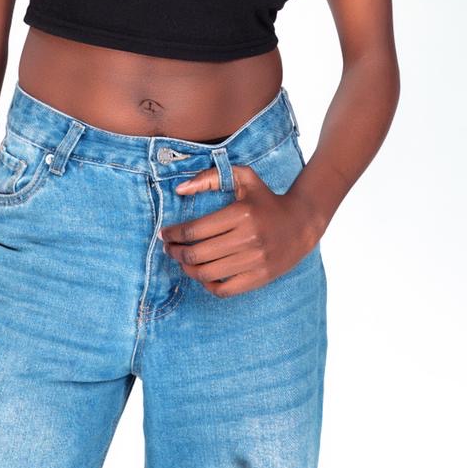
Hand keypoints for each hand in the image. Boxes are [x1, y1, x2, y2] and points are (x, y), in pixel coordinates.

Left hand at [159, 163, 316, 297]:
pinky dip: (208, 285)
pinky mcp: (260, 277)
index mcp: (241, 214)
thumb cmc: (266, 199)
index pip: (195, 230)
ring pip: (207, 274)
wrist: (301, 223)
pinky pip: (224, 290)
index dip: (174, 234)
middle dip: (175, 252)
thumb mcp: (243, 177)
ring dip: (187, 268)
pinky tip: (203, 275)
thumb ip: (210, 177)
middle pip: (197, 254)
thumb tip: (180, 190)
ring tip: (182, 260)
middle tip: (169, 248)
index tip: (165, 234)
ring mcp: (255, 261)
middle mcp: (248, 239)